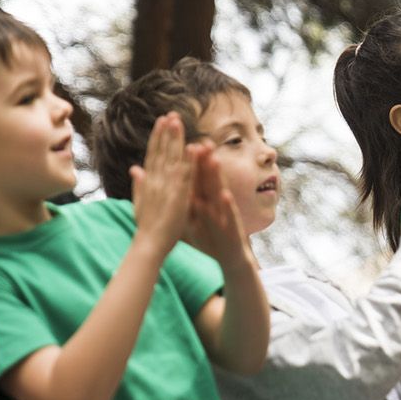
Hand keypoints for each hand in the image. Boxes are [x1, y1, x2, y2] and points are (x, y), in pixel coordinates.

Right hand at [129, 113, 195, 254]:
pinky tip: (193, 147)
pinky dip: (188, 161)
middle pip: (161, 152)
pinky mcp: (178, 197)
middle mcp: (155, 181)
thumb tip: (134, 168)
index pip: (153, 154)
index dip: (157, 137)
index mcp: (149, 181)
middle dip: (166, 132)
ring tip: (178, 122)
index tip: (161, 121)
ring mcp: (166, 188)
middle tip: (171, 114)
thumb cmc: (146, 226)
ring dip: (174, 139)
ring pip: (171, 159)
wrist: (149, 244)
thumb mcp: (140, 201)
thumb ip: (139, 183)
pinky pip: (184, 176)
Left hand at [184, 142, 251, 267]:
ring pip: (220, 192)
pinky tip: (226, 196)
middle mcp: (215, 203)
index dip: (190, 161)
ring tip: (214, 160)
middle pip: (209, 179)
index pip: (196, 177)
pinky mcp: (232, 226)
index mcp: (203, 200)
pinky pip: (229, 214)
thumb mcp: (191, 220)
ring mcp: (225, 213)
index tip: (184, 142)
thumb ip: (180, 204)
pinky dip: (228, 205)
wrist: (230, 258)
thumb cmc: (209, 238)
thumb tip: (167, 192)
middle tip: (203, 141)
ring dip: (218, 176)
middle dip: (206, 160)